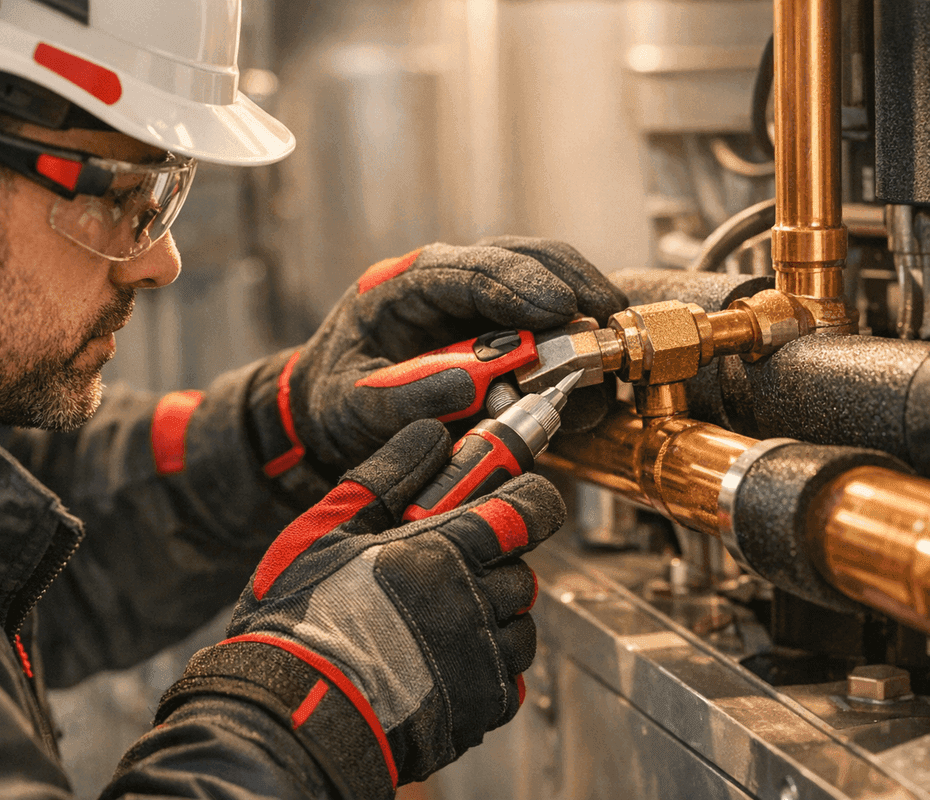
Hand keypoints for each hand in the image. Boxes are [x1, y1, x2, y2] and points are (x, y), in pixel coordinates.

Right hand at [157, 420, 564, 795]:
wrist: (295, 709)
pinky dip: (487, 670)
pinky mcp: (480, 709)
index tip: (516, 502)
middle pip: (522, 572)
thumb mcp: (328, 529)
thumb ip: (386, 477)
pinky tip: (440, 665)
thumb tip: (430, 435)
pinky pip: (510, 682)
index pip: (527, 510)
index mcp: (445, 551)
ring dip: (493, 619)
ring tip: (437, 623)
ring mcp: (482, 661)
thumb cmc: (301, 618)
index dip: (528, 501)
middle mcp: (475, 603)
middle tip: (447, 571)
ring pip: (520, 628)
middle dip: (496, 566)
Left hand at [250, 238, 626, 481]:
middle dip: (568, 283)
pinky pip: (549, 324)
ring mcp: (478, 303)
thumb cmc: (334, 402)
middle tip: (606, 318)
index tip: (558, 307)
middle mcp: (447, 282)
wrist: (327, 414)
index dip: (516, 283)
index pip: (465, 268)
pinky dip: (576, 344)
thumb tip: (472, 385)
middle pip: (519, 258)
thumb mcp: (352, 405)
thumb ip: (404, 398)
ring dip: (582, 309)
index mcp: (401, 286)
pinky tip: (594, 375)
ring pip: (544, 280)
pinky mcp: (500, 331)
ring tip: (610, 347)